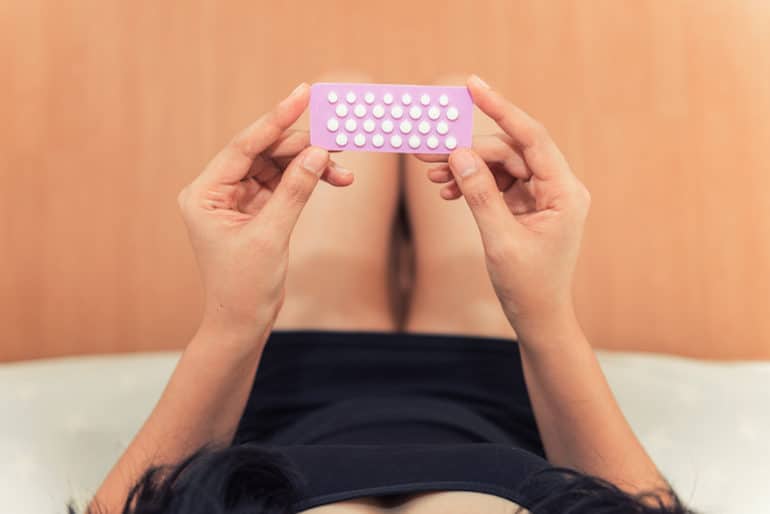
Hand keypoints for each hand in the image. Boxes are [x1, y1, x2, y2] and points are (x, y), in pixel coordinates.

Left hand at [177, 83, 352, 341]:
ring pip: (278, 167)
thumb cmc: (244, 287)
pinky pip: (285, 185)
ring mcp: (238, 200)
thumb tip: (317, 153)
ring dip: (310, 166)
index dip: (276, 120)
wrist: (242, 324)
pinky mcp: (257, 210)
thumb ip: (294, 191)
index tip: (302, 94)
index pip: (244, 146)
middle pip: (264, 153)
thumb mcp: (271, 236)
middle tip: (336, 137)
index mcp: (205, 193)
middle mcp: (219, 191)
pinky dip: (308, 182)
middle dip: (301, 147)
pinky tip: (333, 179)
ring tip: (343, 169)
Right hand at [421, 75, 590, 328]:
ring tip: (432, 176)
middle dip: (469, 150)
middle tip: (428, 152)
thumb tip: (459, 154)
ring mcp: (544, 196)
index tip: (473, 86)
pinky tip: (448, 191)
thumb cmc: (527, 286)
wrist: (538, 317)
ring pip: (501, 166)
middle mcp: (558, 187)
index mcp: (564, 192)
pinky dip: (473, 184)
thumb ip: (480, 194)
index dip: (501, 109)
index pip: (531, 138)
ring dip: (466, 168)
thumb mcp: (499, 239)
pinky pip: (498, 183)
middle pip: (509, 151)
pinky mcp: (529, 206)